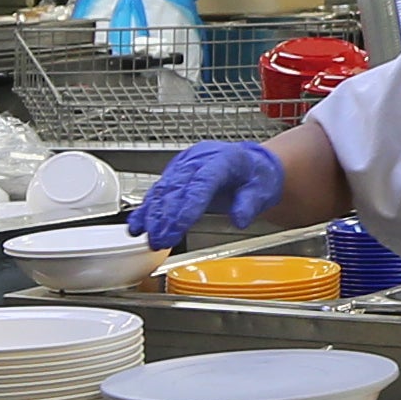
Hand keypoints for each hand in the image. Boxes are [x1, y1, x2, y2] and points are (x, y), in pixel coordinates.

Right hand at [132, 140, 286, 243]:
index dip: (188, 206)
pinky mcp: (174, 174)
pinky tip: (138, 224)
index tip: (178, 226)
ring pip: (164, 189)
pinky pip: (157, 191)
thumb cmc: (254, 176)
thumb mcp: (262, 189)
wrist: (249, 164)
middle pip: (178, 188)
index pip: (202, 183)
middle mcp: (199, 160)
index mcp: (223, 160)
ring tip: (150, 237)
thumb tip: (240, 218)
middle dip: (166, 217)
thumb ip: (250, 204)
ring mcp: (184, 166)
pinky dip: (146, 209)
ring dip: (154, 215)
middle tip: (160, 240)